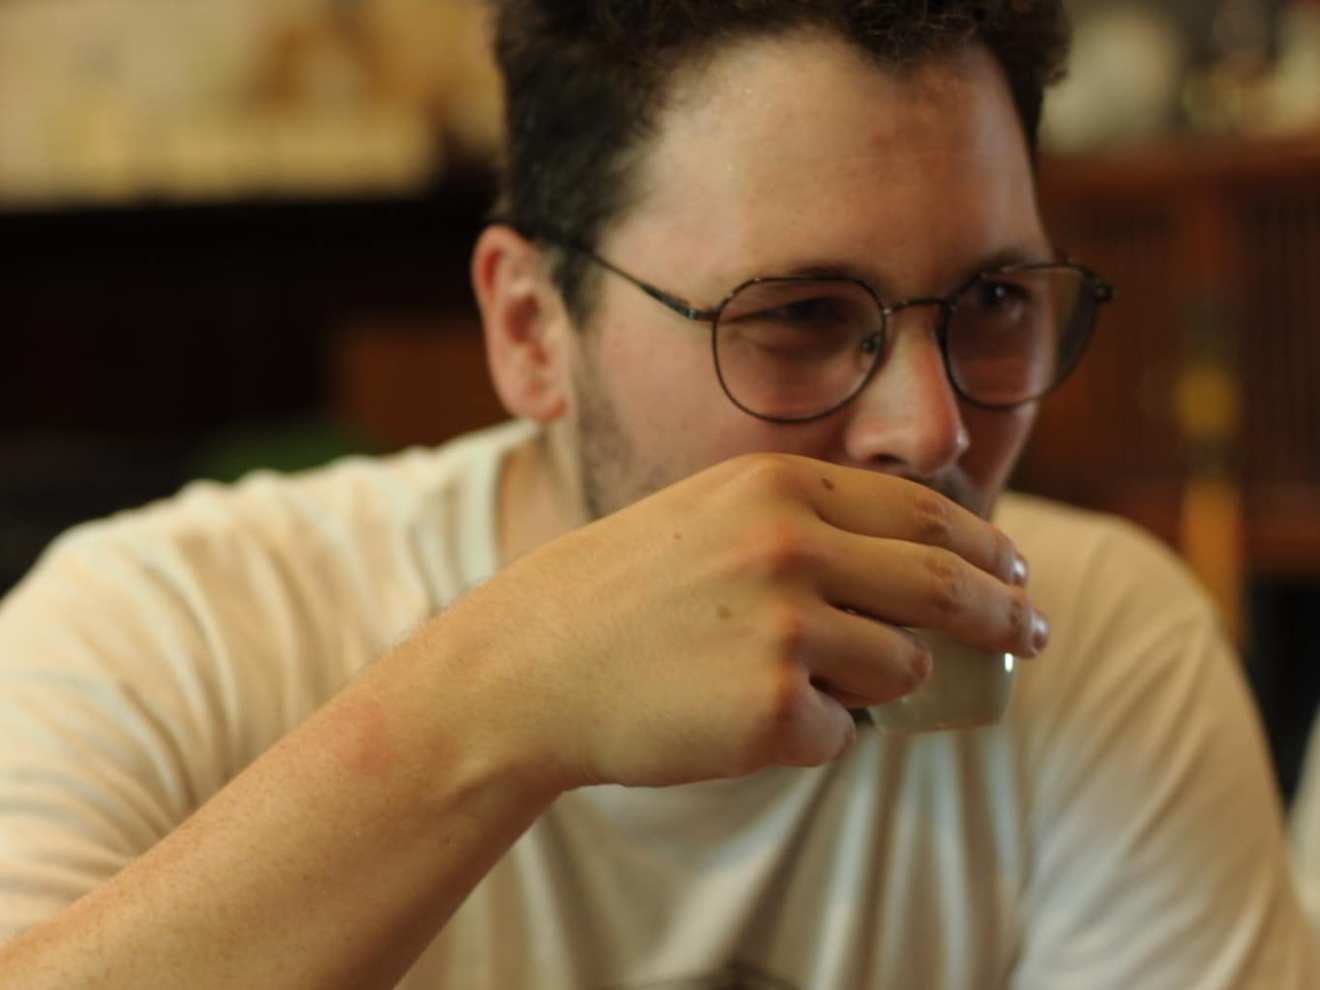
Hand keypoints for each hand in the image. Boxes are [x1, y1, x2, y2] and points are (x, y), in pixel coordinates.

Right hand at [446, 453, 1040, 790]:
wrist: (530, 664)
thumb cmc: (622, 591)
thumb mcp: (713, 517)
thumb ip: (808, 522)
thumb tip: (917, 559)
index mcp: (779, 487)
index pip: (923, 513)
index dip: (987, 547)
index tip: (1018, 573)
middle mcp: (791, 545)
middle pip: (945, 586)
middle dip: (1007, 614)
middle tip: (1033, 635)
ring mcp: (784, 628)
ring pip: (899, 668)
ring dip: (872, 684)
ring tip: (790, 679)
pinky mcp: (771, 709)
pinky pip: (839, 735)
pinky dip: (809, 735)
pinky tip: (740, 716)